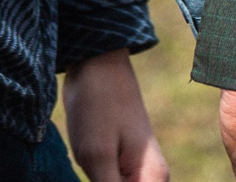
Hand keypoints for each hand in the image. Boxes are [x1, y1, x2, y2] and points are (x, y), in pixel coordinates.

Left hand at [60, 50, 168, 181]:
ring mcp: (134, 172)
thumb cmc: (99, 106)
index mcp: (153, 178)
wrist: (98, 66)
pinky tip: (82, 173)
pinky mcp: (118, 166)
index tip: (97, 177)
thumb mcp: (97, 155)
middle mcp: (150, 178)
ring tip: (87, 163)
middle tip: (90, 167)